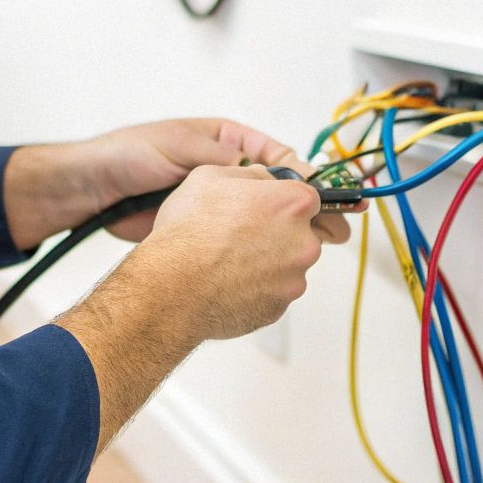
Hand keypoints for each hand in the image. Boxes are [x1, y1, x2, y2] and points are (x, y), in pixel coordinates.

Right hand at [53, 163, 328, 451]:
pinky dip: (256, 289)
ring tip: (228, 260)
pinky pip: (272, 293)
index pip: (311, 198)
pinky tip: (227, 281)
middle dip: (279, 233)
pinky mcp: (278, 308)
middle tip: (243, 235)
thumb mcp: (211, 175)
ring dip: (267, 262)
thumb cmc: (188, 232)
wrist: (171, 286)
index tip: (271, 208)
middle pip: (304, 234)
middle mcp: (303, 242)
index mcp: (293, 203)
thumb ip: (252, 174)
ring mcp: (292, 279)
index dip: (286, 202)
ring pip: (287, 266)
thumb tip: (266, 179)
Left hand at [74, 118, 351, 243]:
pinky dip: (257, 247)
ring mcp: (217, 202)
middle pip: (277, 189)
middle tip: (335, 222)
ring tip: (316, 245)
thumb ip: (219, 155)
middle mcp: (227, 171)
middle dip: (307, 206)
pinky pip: (238, 237)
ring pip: (262, 217)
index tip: (321, 191)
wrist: (89, 191)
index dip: (303, 174)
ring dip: (287, 231)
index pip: (276, 156)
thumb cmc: (127, 155)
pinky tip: (274, 258)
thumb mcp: (176, 146)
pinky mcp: (203, 227)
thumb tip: (260, 163)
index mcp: (225, 141)